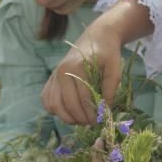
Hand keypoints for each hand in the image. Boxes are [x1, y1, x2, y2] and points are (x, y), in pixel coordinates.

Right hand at [41, 0, 151, 124]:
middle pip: (67, 104)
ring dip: (67, 118)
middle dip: (81, 118)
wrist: (96, 37)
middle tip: (92, 123)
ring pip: (54, 105)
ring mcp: (54, 75)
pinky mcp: (51, 79)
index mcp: (76, 67)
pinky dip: (55, 110)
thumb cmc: (107, 52)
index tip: (101, 121)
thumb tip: (105, 109)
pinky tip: (69, 112)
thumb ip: (111, 87)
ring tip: (81, 120)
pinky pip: (47, 100)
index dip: (92, 113)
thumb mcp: (115, 67)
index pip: (83, 98)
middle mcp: (61, 71)